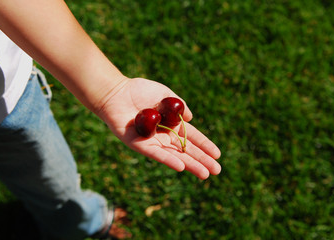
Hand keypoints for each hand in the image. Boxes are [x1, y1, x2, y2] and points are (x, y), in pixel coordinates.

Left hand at [98, 78, 220, 179]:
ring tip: (205, 174)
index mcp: (172, 123)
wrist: (116, 92)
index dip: (205, 146)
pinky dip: (168, 160)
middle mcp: (164, 135)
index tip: (218, 155)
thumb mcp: (166, 94)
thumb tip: (191, 119)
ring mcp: (152, 141)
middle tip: (216, 171)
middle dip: (201, 160)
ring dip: (190, 165)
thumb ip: (180, 106)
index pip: (192, 137)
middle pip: (186, 150)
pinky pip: (156, 154)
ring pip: (174, 156)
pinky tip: (181, 167)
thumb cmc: (139, 90)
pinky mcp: (139, 144)